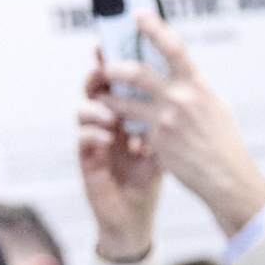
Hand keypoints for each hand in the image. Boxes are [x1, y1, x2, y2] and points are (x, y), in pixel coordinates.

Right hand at [78, 52, 163, 260]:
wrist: (135, 218)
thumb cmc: (147, 182)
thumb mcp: (161, 148)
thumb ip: (165, 122)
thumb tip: (182, 92)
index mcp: (124, 115)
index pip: (118, 83)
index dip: (116, 62)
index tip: (119, 46)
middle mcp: (106, 123)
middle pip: (95, 89)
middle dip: (98, 76)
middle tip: (104, 71)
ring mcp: (94, 140)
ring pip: (83, 110)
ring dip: (96, 107)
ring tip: (110, 113)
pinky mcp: (86, 160)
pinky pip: (82, 139)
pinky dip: (93, 134)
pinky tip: (108, 137)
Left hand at [86, 13, 264, 238]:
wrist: (226, 178)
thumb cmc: (224, 144)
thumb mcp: (216, 107)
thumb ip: (195, 89)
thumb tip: (182, 75)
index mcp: (197, 85)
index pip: (172, 47)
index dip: (154, 27)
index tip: (138, 14)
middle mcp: (180, 98)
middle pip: (137, 72)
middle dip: (117, 67)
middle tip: (108, 67)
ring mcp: (166, 120)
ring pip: (125, 101)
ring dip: (108, 98)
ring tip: (100, 97)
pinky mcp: (157, 142)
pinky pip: (134, 128)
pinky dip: (125, 126)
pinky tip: (116, 127)